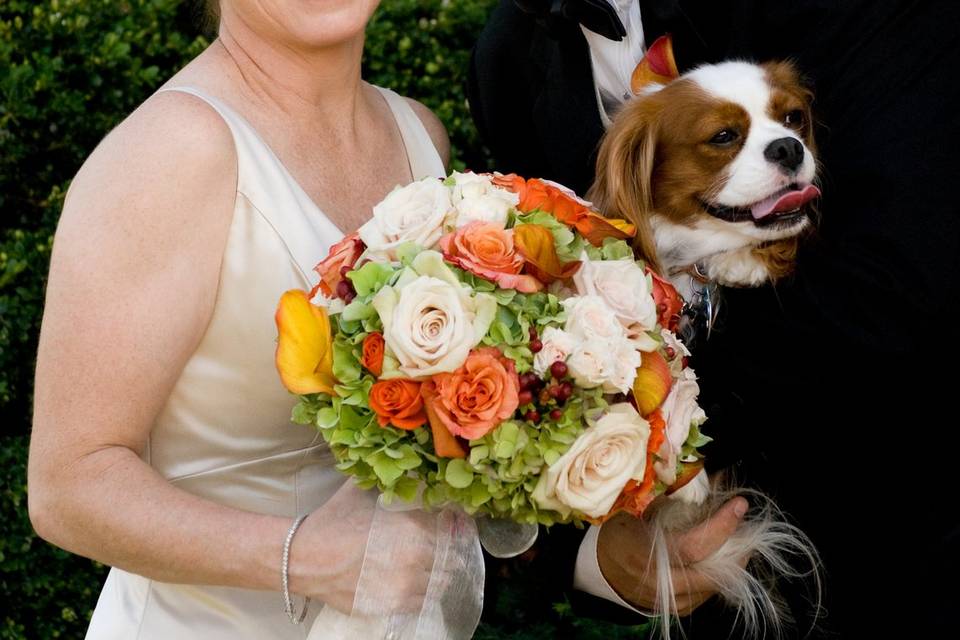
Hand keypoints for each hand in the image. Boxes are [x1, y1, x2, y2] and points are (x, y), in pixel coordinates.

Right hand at [288, 481, 436, 614]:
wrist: (303, 558)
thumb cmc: (331, 523)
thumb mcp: (358, 490)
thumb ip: (382, 479)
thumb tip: (396, 464)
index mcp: (410, 528)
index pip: (445, 529)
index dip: (447, 526)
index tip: (446, 525)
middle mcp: (413, 558)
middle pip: (449, 558)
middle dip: (446, 551)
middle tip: (436, 547)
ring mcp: (404, 585)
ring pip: (440, 583)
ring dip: (437, 573)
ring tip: (427, 566)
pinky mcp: (392, 606)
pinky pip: (423, 602)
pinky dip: (423, 593)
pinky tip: (414, 583)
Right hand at [596, 497, 748, 615]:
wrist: (603, 568)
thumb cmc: (620, 532)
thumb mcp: (638, 510)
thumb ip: (673, 499)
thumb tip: (713, 479)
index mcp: (645, 555)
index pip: (695, 545)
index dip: (722, 525)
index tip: (739, 504)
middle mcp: (660, 584)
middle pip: (715, 571)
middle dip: (737, 546)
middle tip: (744, 523)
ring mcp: (671, 601)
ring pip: (718, 584)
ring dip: (732, 560)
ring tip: (735, 536)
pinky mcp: (680, 608)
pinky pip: (710, 592)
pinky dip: (720, 572)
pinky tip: (720, 555)